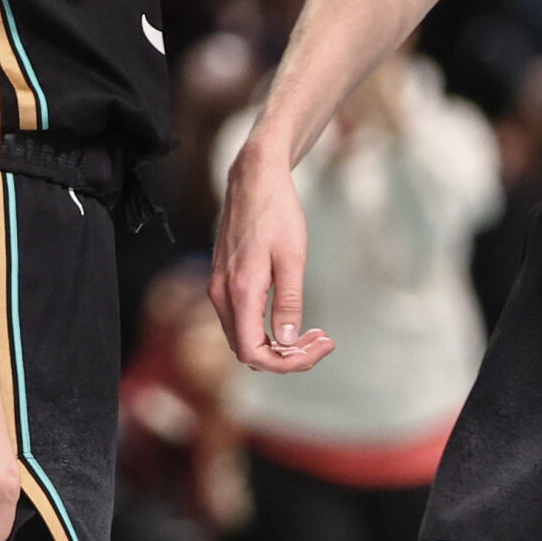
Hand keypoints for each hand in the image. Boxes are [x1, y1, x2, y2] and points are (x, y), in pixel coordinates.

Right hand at [208, 135, 335, 373]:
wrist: (254, 178)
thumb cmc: (276, 212)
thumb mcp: (292, 257)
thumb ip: (288, 302)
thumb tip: (286, 341)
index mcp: (240, 290)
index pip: (253, 351)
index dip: (286, 363)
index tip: (318, 349)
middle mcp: (222, 293)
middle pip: (247, 350)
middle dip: (286, 355)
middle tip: (323, 341)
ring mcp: (218, 286)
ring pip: (242, 336)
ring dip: (276, 343)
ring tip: (313, 333)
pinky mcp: (222, 278)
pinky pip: (239, 319)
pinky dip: (264, 328)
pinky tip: (289, 317)